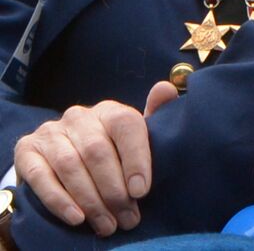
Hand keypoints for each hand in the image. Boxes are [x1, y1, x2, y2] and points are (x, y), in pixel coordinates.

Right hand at [11, 82, 176, 234]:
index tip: (141, 191)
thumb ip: (153, 115)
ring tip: (107, 224)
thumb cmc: (110, 149)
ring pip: (71, 165)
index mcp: (109, 111)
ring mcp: (50, 133)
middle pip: (97, 151)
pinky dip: (59, 200)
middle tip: (126, 218)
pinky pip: (41, 177)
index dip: (136, 159)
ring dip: (90, 200)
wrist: (64, 153)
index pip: (126, 125)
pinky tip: (77, 218)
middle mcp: (78, 117)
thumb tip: (166, 89)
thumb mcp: (133, 137)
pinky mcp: (27, 152)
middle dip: (114, 190)